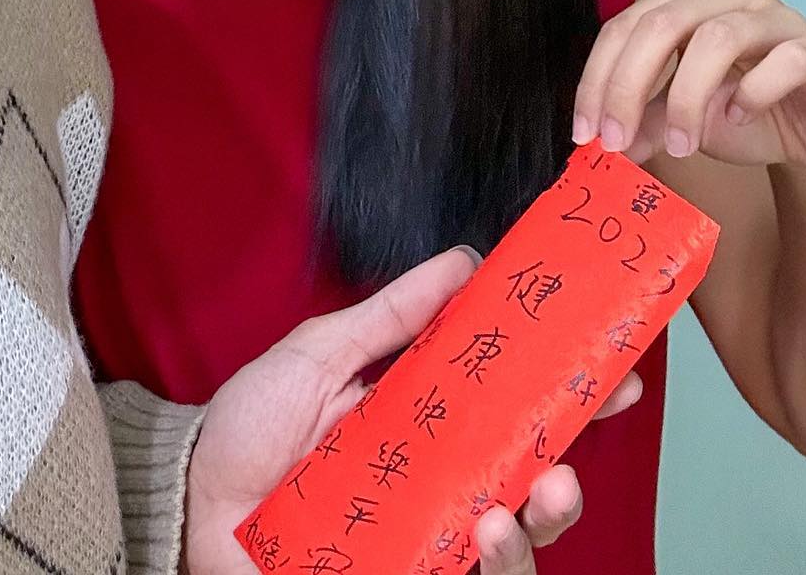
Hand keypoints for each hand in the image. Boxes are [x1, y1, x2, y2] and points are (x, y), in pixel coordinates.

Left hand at [182, 248, 640, 573]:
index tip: (618, 373)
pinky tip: (477, 535)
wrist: (187, 497)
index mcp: (426, 426)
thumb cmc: (249, 424)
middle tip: (570, 460)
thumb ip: (393, 316)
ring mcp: (420, 543)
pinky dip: (489, 565)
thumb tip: (464, 260)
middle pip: (529, 494)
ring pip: (511, 554)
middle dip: (567, 482)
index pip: (514, 415)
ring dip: (531, 531)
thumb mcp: (322, 353)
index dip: (570, 400)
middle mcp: (435, 488)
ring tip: (513, 506)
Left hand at [574, 0, 805, 168]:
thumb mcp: (688, 120)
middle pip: (661, 24)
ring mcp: (772, 15)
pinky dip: (752, 94)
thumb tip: (601, 142)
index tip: (585, 131)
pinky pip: (780, 61)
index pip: (624, 26)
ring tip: (681, 145)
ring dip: (687, 98)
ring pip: (715, 37)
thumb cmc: (753, 112)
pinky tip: (740, 118)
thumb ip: (647, 121)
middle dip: (628, 85)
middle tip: (617, 140)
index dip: (598, 78)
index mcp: (687, 1)